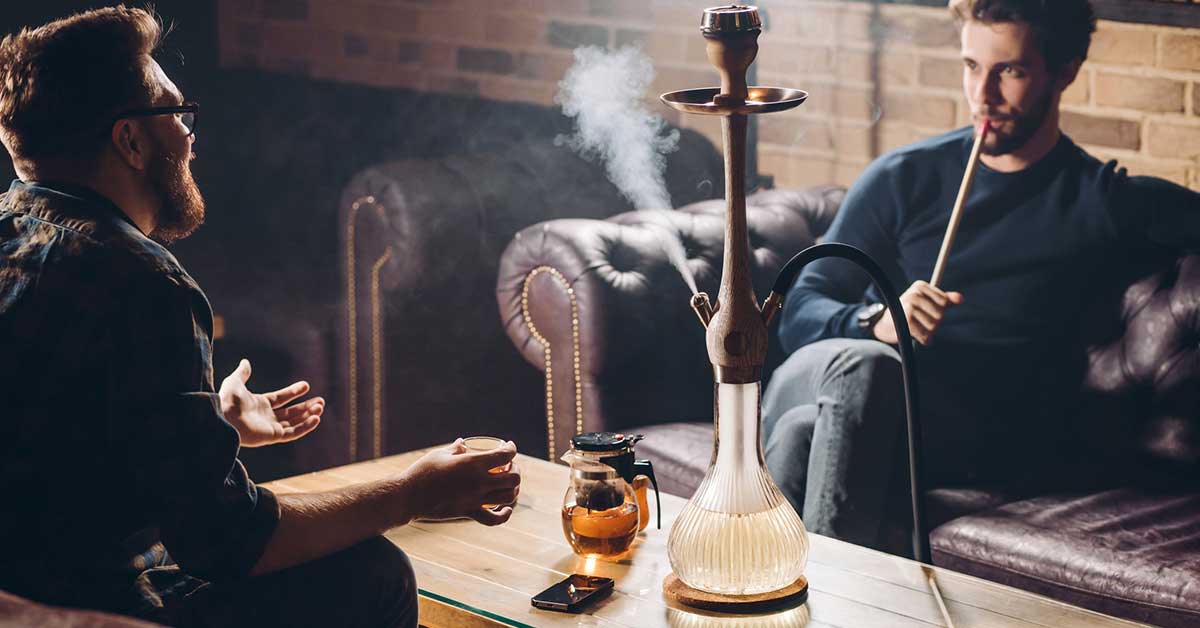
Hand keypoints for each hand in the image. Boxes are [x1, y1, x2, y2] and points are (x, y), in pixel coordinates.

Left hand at [219, 359, 323, 447]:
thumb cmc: (227, 401)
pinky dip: (305, 427)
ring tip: (320, 407)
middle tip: (321, 401)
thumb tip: (245, 362)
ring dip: (308, 415)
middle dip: (306, 407)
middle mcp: (266, 417)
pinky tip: (316, 419)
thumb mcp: (234, 382)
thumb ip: (242, 373)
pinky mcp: (272, 436)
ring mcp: (270, 427)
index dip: (293, 392)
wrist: (223, 418)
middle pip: (291, 412)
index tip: (306, 385)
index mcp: (259, 404)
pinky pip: (292, 432)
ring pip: (294, 422)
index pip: (281, 398)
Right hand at [399, 439, 520, 525]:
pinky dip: (503, 515)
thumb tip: (463, 443)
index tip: (509, 447)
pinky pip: (493, 519)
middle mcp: (478, 482)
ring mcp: (475, 499)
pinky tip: (505, 509)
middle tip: (510, 466)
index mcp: (472, 463)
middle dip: (516, 470)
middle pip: (513, 478)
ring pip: (508, 497)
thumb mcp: (440, 454)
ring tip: (509, 484)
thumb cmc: (422, 471)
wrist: (408, 496)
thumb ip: (456, 448)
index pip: (504, 455)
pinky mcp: (468, 512)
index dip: (511, 449)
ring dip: (514, 489)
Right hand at [872, 281, 963, 344]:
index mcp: (920, 286)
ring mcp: (909, 306)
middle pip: (940, 314)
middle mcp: (914, 293)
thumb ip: (945, 300)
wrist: (884, 324)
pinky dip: (924, 340)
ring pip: (933, 325)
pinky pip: (924, 334)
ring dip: (928, 332)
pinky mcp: (906, 320)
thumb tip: (961, 298)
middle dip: (934, 323)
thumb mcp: (927, 303)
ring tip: (918, 329)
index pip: (944, 302)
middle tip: (922, 323)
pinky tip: (920, 338)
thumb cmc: (909, 313)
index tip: (928, 312)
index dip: (939, 311)